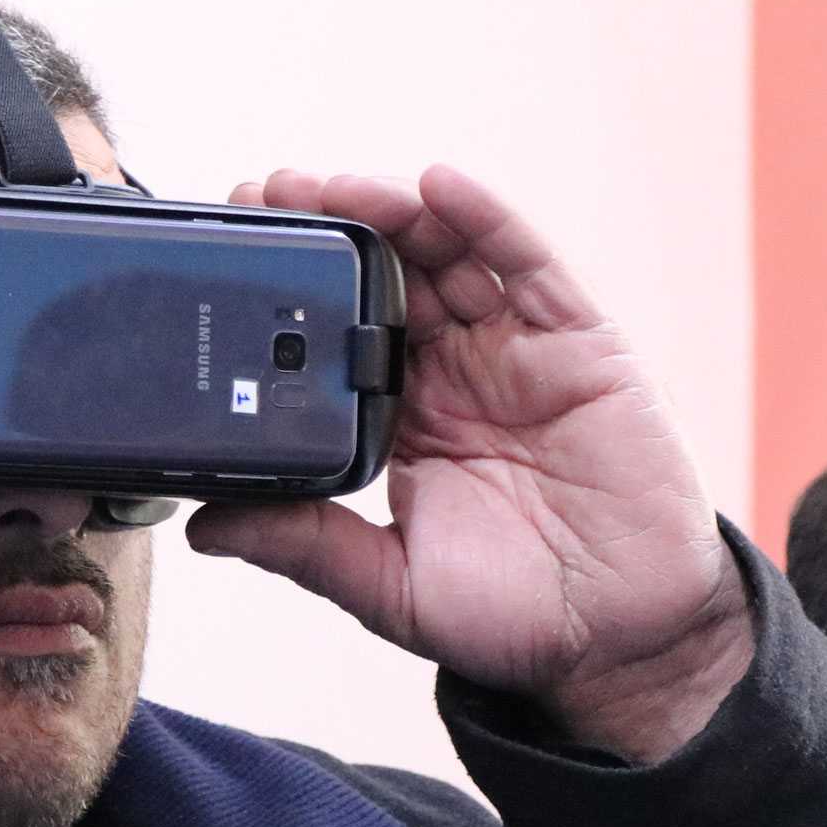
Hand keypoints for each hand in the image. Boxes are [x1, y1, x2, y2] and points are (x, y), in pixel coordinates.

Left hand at [186, 166, 749, 761]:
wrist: (622, 640)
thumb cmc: (513, 616)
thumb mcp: (390, 587)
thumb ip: (306, 547)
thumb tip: (204, 526)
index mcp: (404, 419)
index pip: (338, 330)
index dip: (292, 286)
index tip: (238, 248)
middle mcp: (456, 372)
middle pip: (387, 273)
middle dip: (330, 226)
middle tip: (270, 192)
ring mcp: (516, 350)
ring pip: (448, 253)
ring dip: (392, 209)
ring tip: (339, 186)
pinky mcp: (578, 343)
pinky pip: (530, 266)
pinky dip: (488, 218)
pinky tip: (442, 186)